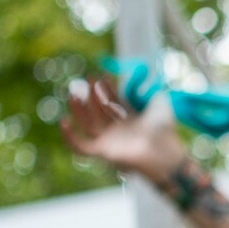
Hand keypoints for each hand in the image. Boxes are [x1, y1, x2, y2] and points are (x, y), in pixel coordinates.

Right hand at [59, 75, 185, 184]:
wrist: (165, 151)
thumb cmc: (165, 131)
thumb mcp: (160, 105)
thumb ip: (152, 92)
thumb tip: (150, 81)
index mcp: (130, 121)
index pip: (113, 102)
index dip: (107, 89)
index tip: (103, 75)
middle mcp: (118, 131)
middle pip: (98, 111)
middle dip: (92, 94)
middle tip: (88, 78)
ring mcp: (110, 142)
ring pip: (87, 124)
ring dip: (79, 109)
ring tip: (74, 93)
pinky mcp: (103, 152)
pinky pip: (81, 147)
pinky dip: (70, 137)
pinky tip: (63, 121)